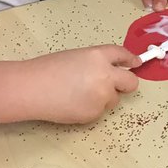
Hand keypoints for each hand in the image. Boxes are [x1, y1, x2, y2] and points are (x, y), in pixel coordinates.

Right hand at [22, 45, 141, 123]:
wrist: (32, 89)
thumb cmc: (47, 69)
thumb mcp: (76, 57)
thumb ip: (97, 62)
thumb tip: (111, 71)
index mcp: (98, 56)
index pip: (122, 55)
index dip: (130, 59)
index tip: (136, 63)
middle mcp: (105, 75)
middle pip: (131, 82)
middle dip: (126, 84)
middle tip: (116, 85)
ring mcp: (102, 96)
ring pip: (114, 99)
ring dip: (104, 97)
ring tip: (79, 93)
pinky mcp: (95, 113)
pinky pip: (100, 111)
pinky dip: (91, 108)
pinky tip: (72, 103)